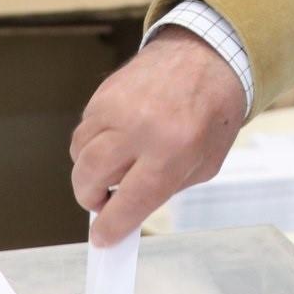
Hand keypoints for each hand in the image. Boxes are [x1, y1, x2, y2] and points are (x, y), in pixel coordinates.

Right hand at [70, 27, 248, 246]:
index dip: (111, 226)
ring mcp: (117, 105)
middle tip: (103, 202)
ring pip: (79, 153)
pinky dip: (93, 143)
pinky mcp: (104, 92)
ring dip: (91, 170)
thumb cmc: (213, 111)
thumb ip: (165, 189)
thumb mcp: (205, 163)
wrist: (208, 55)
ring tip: (115, 168)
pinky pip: (84, 130)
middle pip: (89, 176)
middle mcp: (141, 126)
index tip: (103, 238)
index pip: (129, 201)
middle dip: (90, 198)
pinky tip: (116, 141)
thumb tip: (127, 212)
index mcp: (174, 148)